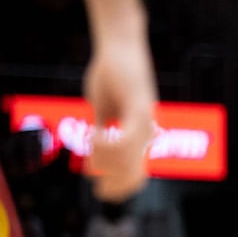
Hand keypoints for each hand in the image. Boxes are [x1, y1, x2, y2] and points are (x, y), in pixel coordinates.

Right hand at [83, 34, 155, 202]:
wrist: (121, 43)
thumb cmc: (111, 73)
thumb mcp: (102, 106)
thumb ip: (102, 126)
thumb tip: (95, 146)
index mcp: (139, 133)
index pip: (136, 172)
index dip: (121, 187)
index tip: (102, 193)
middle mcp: (146, 129)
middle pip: (137, 172)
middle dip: (118, 186)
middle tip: (100, 192)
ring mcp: (145, 118)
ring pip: (131, 157)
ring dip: (108, 164)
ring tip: (92, 163)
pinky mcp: (139, 104)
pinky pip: (128, 135)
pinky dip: (110, 145)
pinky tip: (94, 141)